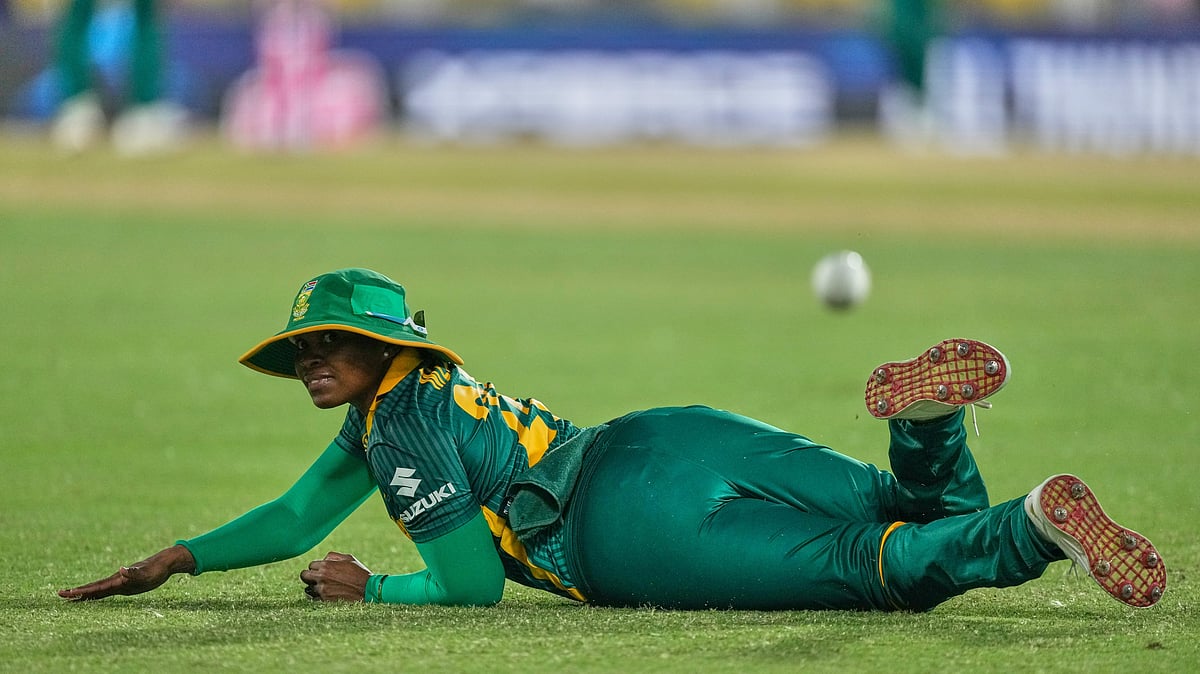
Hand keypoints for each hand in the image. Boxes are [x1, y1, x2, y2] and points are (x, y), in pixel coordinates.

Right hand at [58, 545, 195, 600]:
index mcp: (117, 579)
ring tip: (71, 597)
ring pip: (98, 589)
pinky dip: (96, 594)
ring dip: (84, 594)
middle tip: (60, 595)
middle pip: (93, 587)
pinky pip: (107, 591)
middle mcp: (116, 580)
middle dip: (77, 592)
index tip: (66, 593)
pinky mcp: (126, 585)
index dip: (81, 591)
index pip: (96, 587)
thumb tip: (121, 569)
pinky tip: (91, 597)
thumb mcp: (146, 573)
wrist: (165, 563)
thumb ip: (134, 572)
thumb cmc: (156, 569)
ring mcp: (120, 582)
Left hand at [299, 552, 371, 601]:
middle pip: (304, 576)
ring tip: (323, 587)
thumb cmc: (359, 572)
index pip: (310, 565)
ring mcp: (322, 589)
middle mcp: (322, 577)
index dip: (316, 567)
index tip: (321, 570)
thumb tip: (322, 559)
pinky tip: (325, 594)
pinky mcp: (325, 600)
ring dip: (313, 587)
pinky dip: (317, 597)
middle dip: (309, 576)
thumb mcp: (348, 558)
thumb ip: (332, 556)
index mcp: (326, 565)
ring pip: (308, 588)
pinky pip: (313, 598)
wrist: (367, 589)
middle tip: (315, 578)